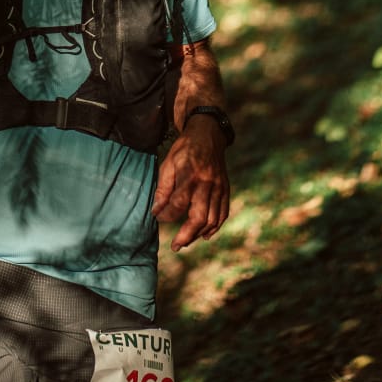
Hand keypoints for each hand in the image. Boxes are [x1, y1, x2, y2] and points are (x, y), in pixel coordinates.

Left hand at [152, 118, 229, 251]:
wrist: (208, 135)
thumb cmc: (185, 149)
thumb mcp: (168, 163)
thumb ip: (163, 188)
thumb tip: (156, 211)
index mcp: (189, 175)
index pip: (178, 203)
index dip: (167, 215)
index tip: (158, 218)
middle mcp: (207, 183)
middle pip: (199, 217)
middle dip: (186, 235)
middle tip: (175, 246)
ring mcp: (219, 188)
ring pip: (212, 219)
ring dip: (199, 234)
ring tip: (186, 241)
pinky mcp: (226, 189)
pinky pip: (223, 213)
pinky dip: (215, 227)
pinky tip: (204, 234)